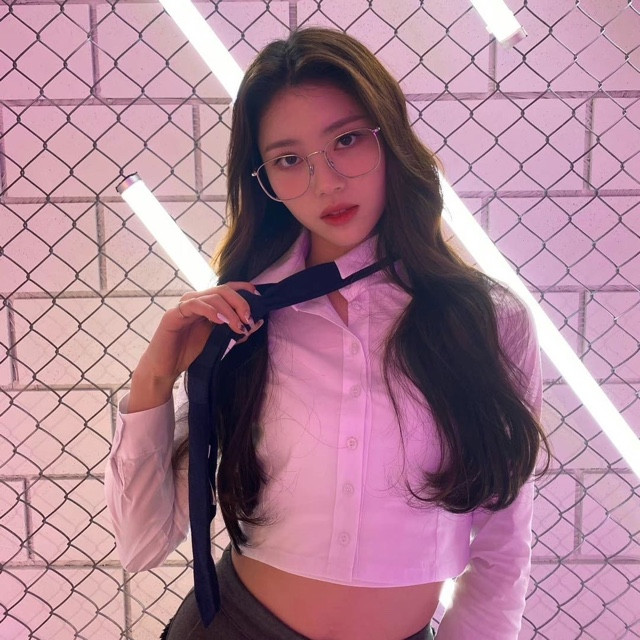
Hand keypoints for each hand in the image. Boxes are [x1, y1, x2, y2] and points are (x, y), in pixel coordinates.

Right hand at [128, 282, 263, 410]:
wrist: (166, 368)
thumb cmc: (190, 352)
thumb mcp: (220, 340)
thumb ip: (236, 330)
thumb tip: (258, 322)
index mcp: (206, 304)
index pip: (227, 288)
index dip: (244, 289)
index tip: (259, 298)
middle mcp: (195, 300)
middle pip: (223, 290)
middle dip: (240, 302)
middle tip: (249, 318)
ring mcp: (184, 306)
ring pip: (212, 297)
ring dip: (229, 310)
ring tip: (237, 325)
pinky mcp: (173, 315)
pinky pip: (194, 305)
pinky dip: (210, 310)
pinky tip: (220, 321)